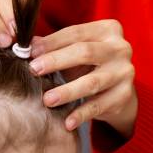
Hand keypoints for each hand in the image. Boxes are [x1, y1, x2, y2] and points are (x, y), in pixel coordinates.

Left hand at [28, 20, 137, 136]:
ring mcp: (125, 72)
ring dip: (67, 91)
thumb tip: (28, 44)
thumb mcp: (73, 51)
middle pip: (85, 52)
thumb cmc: (88, 64)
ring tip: (47, 99)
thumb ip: (54, 46)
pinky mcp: (124, 95)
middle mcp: (120, 48)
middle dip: (56, 61)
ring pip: (92, 82)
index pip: (76, 33)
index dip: (51, 42)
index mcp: (108, 29)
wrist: (117, 89)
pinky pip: (99, 106)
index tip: (29, 51)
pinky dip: (82, 114)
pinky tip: (67, 122)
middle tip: (34, 70)